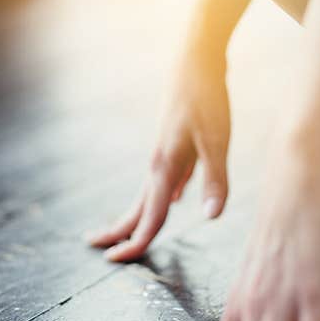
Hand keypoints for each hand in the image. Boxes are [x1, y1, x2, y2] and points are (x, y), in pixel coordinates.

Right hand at [88, 48, 230, 260]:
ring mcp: (165, 153)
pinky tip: (175, 197)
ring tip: (125, 231)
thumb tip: (210, 217)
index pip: (150, 216)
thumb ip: (216, 179)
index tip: (116, 263)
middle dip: (120, 233)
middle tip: (102, 253)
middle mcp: (159, 164)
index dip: (136, 243)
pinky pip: (165, 180)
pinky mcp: (174, 144)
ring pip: (150, 194)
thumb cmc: (207, 97)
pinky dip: (162, 195)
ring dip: (137, 216)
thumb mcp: (217, 139)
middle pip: (139, 208)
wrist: (197, 58)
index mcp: (165, 168)